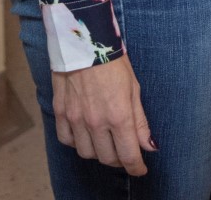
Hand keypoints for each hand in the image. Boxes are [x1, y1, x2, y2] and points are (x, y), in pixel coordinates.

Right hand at [51, 54, 155, 175]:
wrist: (84, 42)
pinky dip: (77, 142)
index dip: (136, 167)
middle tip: (124, 151)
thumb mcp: (134, 89)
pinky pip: (66, 140)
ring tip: (105, 141)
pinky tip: (85, 133)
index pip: (128, 155)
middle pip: (107, 158)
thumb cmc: (114, 62)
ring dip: (98, 152)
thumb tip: (148, 146)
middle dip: (119, 159)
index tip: (140, 169)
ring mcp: (76, 118)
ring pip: (86, 153)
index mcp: (119, 115)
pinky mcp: (61, 112)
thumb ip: (140, 121)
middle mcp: (96, 121)